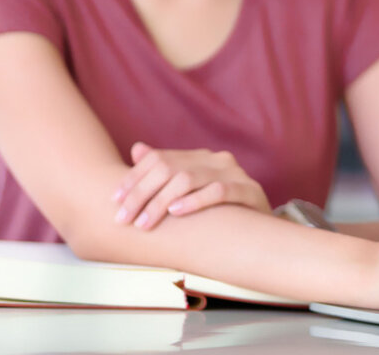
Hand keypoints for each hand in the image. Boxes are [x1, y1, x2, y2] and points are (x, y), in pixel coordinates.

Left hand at [112, 142, 270, 229]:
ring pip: (188, 179)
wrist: (264, 229)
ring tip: (145, 222)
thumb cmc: (222, 213)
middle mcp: (216, 159)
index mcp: (200, 157)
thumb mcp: (191, 192)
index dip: (134, 179)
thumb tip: (137, 149)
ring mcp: (235, 173)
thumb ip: (166, 171)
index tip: (115, 201)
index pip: (158, 159)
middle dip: (142, 194)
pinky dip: (195, 201)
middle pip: (169, 169)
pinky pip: (219, 191)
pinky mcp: (249, 190)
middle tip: (124, 219)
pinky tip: (177, 212)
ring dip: (161, 202)